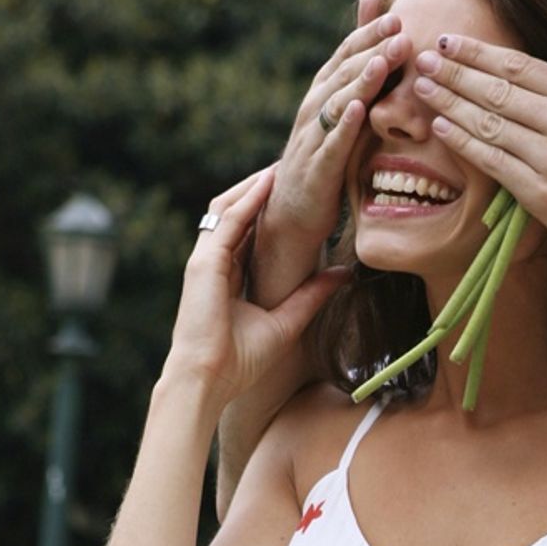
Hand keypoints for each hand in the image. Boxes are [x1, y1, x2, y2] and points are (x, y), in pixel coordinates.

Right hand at [166, 167, 346, 406]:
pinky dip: (248, 200)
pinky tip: (269, 183)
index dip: (271, 209)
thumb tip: (343, 274)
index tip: (297, 192)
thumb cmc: (241, 361)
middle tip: (291, 167)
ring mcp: (205, 260)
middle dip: (261, 187)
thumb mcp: (287, 321)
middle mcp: (214, 262)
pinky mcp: (203, 263)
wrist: (209, 380)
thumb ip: (312, 295)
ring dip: (254, 184)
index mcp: (229, 274)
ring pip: (228, 207)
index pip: (250, 230)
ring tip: (282, 165)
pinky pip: (228, 222)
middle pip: (236, 212)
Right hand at [251, 0, 404, 305]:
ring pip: (337, 101)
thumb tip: (384, 54)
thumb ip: (361, 90)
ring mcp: (313, 139)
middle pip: (343, 71)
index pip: (346, 56)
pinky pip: (332, 144)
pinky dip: (344, 124)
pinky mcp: (317, 170)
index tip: (397, 14)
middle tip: (400, 27)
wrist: (292, 216)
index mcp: (323, 96)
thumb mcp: (345, 123)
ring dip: (362, 79)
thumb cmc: (323, 164)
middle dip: (371, 47)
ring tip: (384, 59)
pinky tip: (360, 109)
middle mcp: (314, 110)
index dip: (369, 33)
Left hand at [411, 35, 546, 266]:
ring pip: (488, 124)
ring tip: (423, 89)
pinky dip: (463, 143)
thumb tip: (516, 68)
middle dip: (453, 72)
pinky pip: (491, 162)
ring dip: (449, 104)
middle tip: (421, 58)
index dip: (476, 52)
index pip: (517, 66)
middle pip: (496, 90)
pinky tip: (442, 127)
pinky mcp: (541, 194)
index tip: (446, 40)